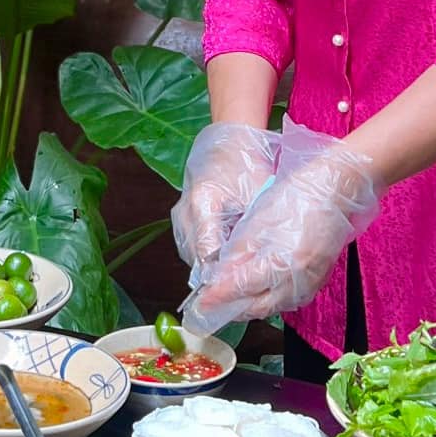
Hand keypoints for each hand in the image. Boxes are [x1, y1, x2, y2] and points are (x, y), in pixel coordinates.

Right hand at [171, 122, 279, 281]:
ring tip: (236, 281)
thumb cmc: (246, 164)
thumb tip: (251, 264)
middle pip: (198, 259)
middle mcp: (185, 212)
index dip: (222, 277)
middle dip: (219, 277)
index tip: (236, 294)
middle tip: (241, 293)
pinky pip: (193, 248)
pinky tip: (227, 263)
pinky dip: (209, 258)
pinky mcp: (181, 220)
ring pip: (194, 257)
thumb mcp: (256, 197)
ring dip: (213, 269)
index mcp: (203, 202)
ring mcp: (179, 217)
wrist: (228, 142)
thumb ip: (250, 231)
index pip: (208, 252)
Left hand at [182, 119, 382, 333]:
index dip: (218, 297)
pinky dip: (268, 299)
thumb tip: (218, 278)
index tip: (200, 303)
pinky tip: (255, 291)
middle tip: (210, 305)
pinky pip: (288, 299)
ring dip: (249, 305)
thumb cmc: (296, 197)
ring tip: (228, 299)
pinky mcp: (318, 281)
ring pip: (272, 306)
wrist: (335, 190)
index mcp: (282, 262)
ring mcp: (311, 283)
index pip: (242, 288)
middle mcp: (299, 280)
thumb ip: (237, 254)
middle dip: (232, 307)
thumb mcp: (258, 222)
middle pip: (257, 306)